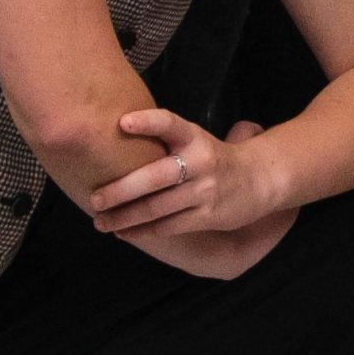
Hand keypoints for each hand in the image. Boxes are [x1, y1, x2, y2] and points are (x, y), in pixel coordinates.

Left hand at [95, 115, 297, 278]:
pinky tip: (123, 232)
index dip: (148, 122)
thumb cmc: (213, 158)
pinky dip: (142, 231)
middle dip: (121, 190)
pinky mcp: (208, 216)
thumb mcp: (195, 141)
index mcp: (194, 137)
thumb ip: (164, 143)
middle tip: (94, 198)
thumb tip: (114, 144)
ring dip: (124, 217)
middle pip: (155, 176)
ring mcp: (205, 191)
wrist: (259, 179)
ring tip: (100, 222)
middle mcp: (200, 162)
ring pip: (157, 207)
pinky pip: (169, 226)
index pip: (171, 124)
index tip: (123, 122)